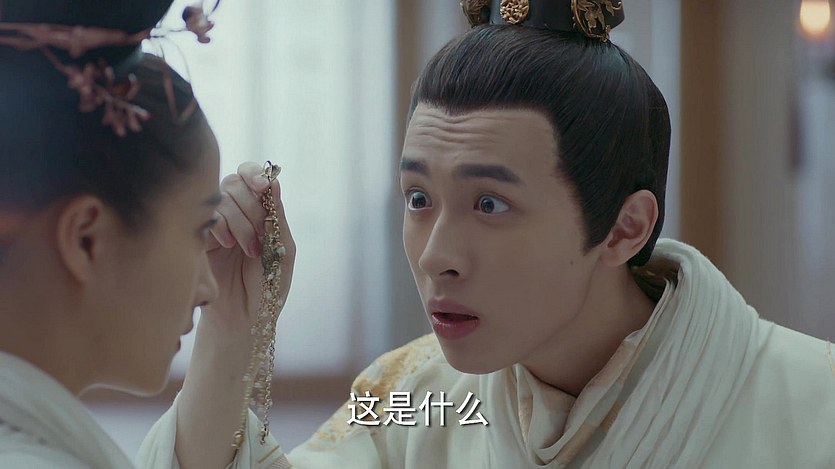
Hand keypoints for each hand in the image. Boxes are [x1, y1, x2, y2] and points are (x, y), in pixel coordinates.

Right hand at [201, 162, 295, 331]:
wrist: (245, 317)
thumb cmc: (268, 287)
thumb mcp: (282, 251)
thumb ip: (277, 217)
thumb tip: (274, 182)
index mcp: (257, 212)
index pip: (250, 176)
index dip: (255, 174)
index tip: (263, 187)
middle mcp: (234, 213)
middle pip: (235, 182)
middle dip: (253, 205)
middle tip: (263, 233)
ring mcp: (213, 224)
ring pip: (222, 198)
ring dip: (241, 221)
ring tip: (250, 249)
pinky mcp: (196, 237)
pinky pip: (206, 216)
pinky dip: (221, 225)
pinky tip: (228, 246)